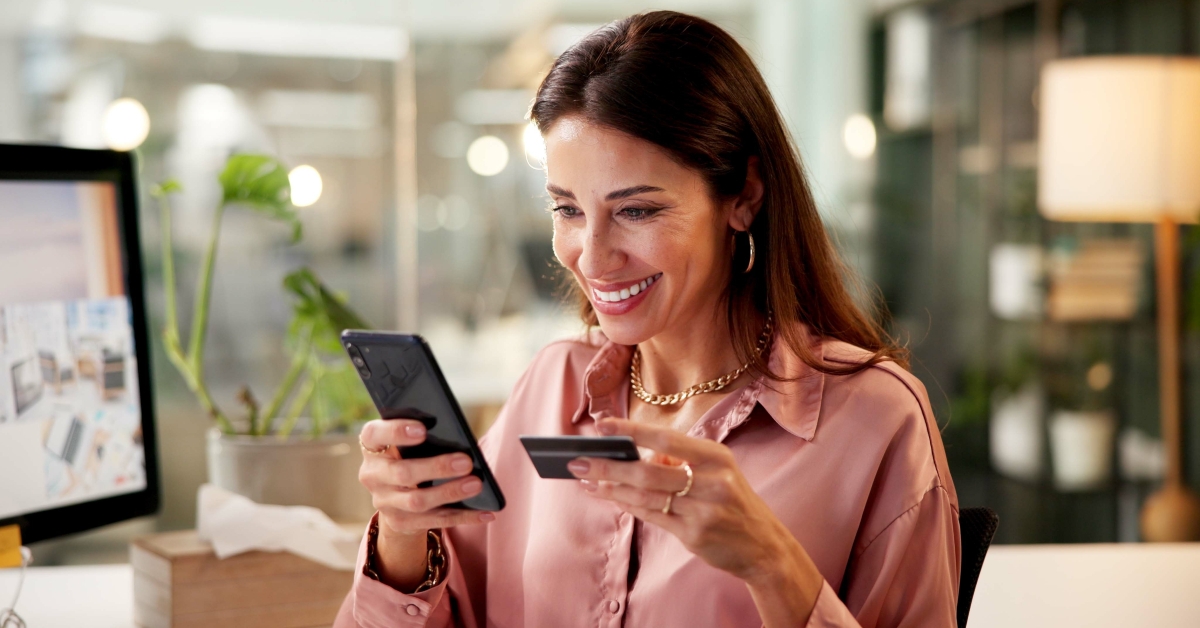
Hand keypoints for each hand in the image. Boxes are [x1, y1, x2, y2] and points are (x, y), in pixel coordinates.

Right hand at [358, 419, 494, 589]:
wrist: (393, 493)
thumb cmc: (409, 453)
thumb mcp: (406, 441)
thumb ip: (423, 436)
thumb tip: (460, 438)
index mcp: (372, 446)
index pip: (375, 434)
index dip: (397, 431)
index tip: (423, 430)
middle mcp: (372, 474)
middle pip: (402, 472)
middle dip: (437, 467)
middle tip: (466, 461)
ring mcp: (384, 501)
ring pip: (417, 501)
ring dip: (450, 493)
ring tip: (477, 484)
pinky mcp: (399, 523)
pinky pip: (434, 521)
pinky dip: (463, 517)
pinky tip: (486, 513)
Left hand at [566, 419, 807, 586]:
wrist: (763, 545)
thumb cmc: (732, 502)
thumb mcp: (717, 472)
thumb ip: (680, 461)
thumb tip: (637, 454)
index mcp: (716, 456)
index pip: (666, 439)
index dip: (631, 431)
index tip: (601, 426)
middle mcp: (712, 481)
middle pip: (648, 471)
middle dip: (609, 466)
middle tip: (578, 461)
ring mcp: (703, 509)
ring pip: (646, 496)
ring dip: (612, 488)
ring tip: (588, 481)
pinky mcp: (695, 534)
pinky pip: (653, 516)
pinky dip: (629, 506)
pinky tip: (612, 499)